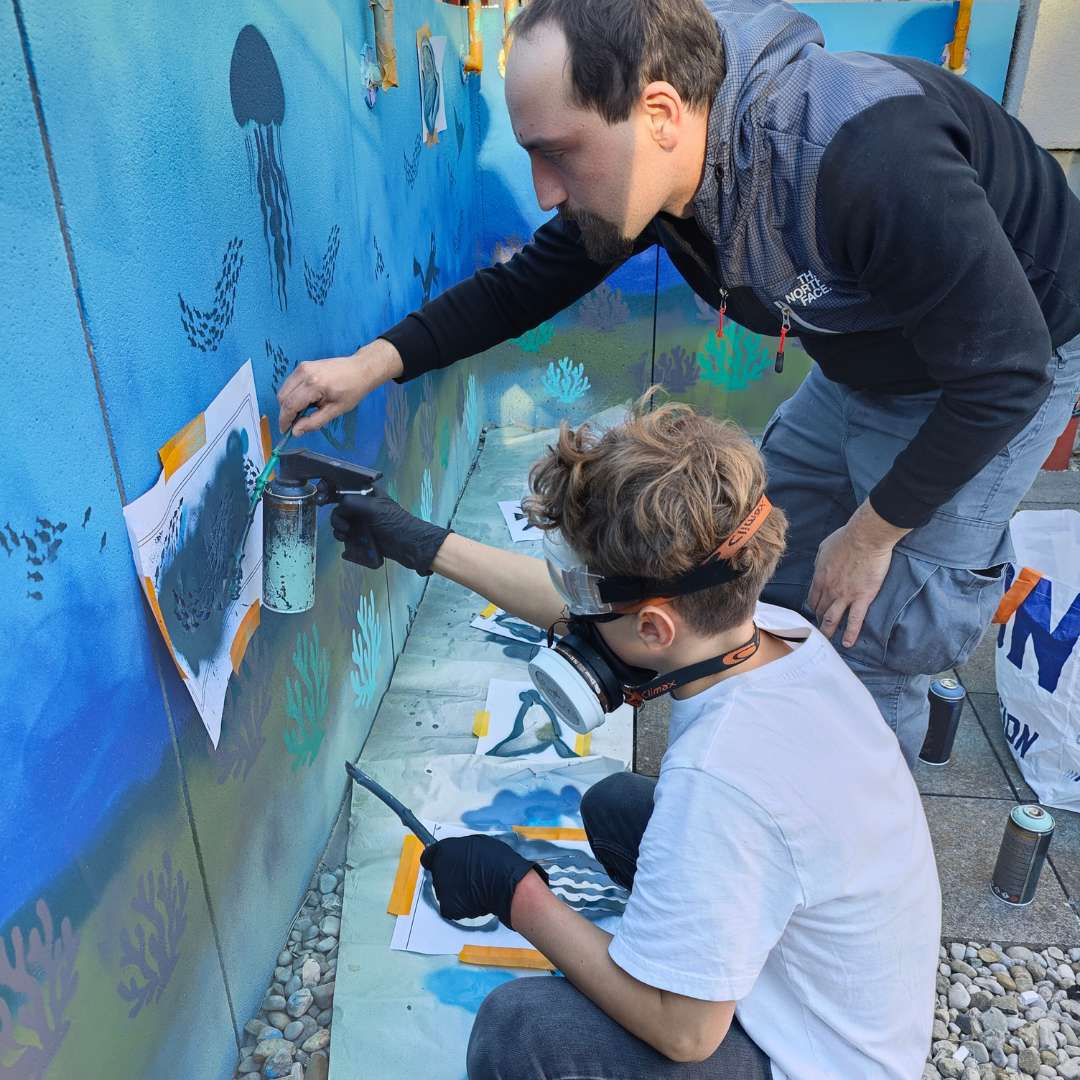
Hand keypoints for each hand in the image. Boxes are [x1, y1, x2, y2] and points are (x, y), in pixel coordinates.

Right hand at [277, 338, 402, 435]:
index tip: (285, 431)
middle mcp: (304, 373)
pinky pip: (290, 383)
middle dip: (286, 412)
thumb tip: (296, 431)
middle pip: (283, 397)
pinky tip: (307, 400)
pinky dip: (293, 394)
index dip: (284, 420)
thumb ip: (314, 422)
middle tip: (296, 423)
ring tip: (304, 411)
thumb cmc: (352, 390)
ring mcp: (302, 367)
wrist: (360, 369)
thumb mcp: (336, 410)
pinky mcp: (303, 365)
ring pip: (284, 390)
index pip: (290, 405)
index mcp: (313, 385)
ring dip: (289, 403)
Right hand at [330, 487, 450, 575]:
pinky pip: (345, 532)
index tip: (321, 492)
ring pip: (340, 519)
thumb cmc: (394, 523)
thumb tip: (339, 506)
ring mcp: (362, 519)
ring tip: (345, 532)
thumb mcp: (373, 508)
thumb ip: (352, 502)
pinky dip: (341, 535)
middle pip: (339, 502)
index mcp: (368, 492)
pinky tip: (345, 539)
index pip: (345, 483)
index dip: (331, 486)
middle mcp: (363, 503)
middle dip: (334, 509)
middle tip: (330, 514)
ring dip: (337, 525)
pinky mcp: (361, 534)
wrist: (408, 546)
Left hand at [420, 835, 547, 929]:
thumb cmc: (496, 860)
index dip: (437, 860)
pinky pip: (451, 907)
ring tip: (475, 889)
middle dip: (449, 875)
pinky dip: (460, 905)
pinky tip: (475, 900)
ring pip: (445, 891)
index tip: (444, 863)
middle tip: (467, 876)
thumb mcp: (477, 842)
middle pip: (438, 874)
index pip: (428, 857)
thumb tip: (459, 855)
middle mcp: (438, 870)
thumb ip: (461, 850)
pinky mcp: (448, 907)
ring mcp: (441, 890)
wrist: (504, 883)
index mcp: (443, 851)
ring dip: (455, 891)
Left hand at [808, 502, 906, 647]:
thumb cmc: (846, 538)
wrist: (865, 537)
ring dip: (828, 631)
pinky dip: (850, 633)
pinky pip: (855, 620)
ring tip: (827, 641)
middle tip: (819, 630)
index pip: (812, 598)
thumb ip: (820, 562)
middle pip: (821, 610)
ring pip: (832, 618)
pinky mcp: (862, 597)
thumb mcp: (824, 548)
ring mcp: (845, 595)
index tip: (815, 613)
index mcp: (819, 577)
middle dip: (819, 620)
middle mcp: (829, 589)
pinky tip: (847, 643)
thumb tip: (819, 568)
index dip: (813, 607)